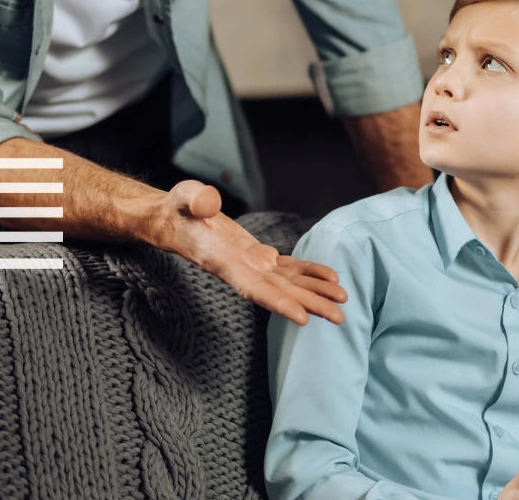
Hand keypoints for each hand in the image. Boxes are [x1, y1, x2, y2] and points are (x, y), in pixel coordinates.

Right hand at [152, 180, 347, 324]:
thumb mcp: (182, 198)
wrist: (175, 221)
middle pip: (279, 293)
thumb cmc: (177, 210)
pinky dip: (311, 274)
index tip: (302, 319)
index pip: (254, 289)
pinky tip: (332, 279)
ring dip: (317, 293)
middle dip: (310, 305)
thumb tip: (209, 202)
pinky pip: (289, 269)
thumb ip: (194, 200)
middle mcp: (241, 270)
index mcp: (223, 262)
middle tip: (340, 317)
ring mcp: (252, 265)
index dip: (279, 304)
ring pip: (289, 284)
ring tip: (343, 302)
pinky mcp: (259, 257)